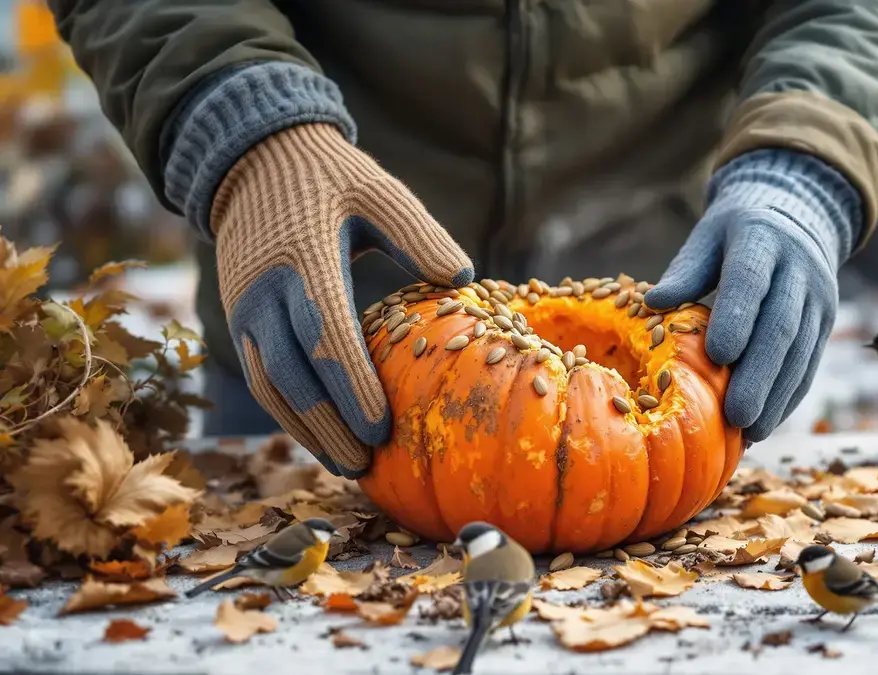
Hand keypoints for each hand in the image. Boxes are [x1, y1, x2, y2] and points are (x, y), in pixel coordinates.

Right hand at [212, 123, 472, 476]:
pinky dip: (288, 413)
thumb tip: (463, 279)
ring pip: (269, 384)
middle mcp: (262, 289)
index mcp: (302, 256)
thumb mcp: (378, 189)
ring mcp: (243, 307)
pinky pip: (261, 376)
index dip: (352, 386)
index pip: (325, 334)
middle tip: (367, 463)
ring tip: (346, 464)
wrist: (251, 161)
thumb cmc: (331, 178)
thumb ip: (418, 232)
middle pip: (293, 373)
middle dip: (329, 424)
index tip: (382, 426)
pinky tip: (322, 437)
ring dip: (305, 430)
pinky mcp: (238, 318)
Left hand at [644, 150, 859, 441]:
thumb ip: (686, 271)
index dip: (738, 317)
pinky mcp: (825, 323)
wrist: (796, 213)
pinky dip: (789, 397)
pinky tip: (767, 423)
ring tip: (752, 432)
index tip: (718, 355)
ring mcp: (819, 299)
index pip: (751, 280)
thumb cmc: (735, 233)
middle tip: (736, 416)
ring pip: (801, 353)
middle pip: (782, 327)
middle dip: (760, 375)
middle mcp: (799, 270)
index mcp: (761, 241)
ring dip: (777, 396)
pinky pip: (810, 364)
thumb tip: (653, 302)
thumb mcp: (708, 238)